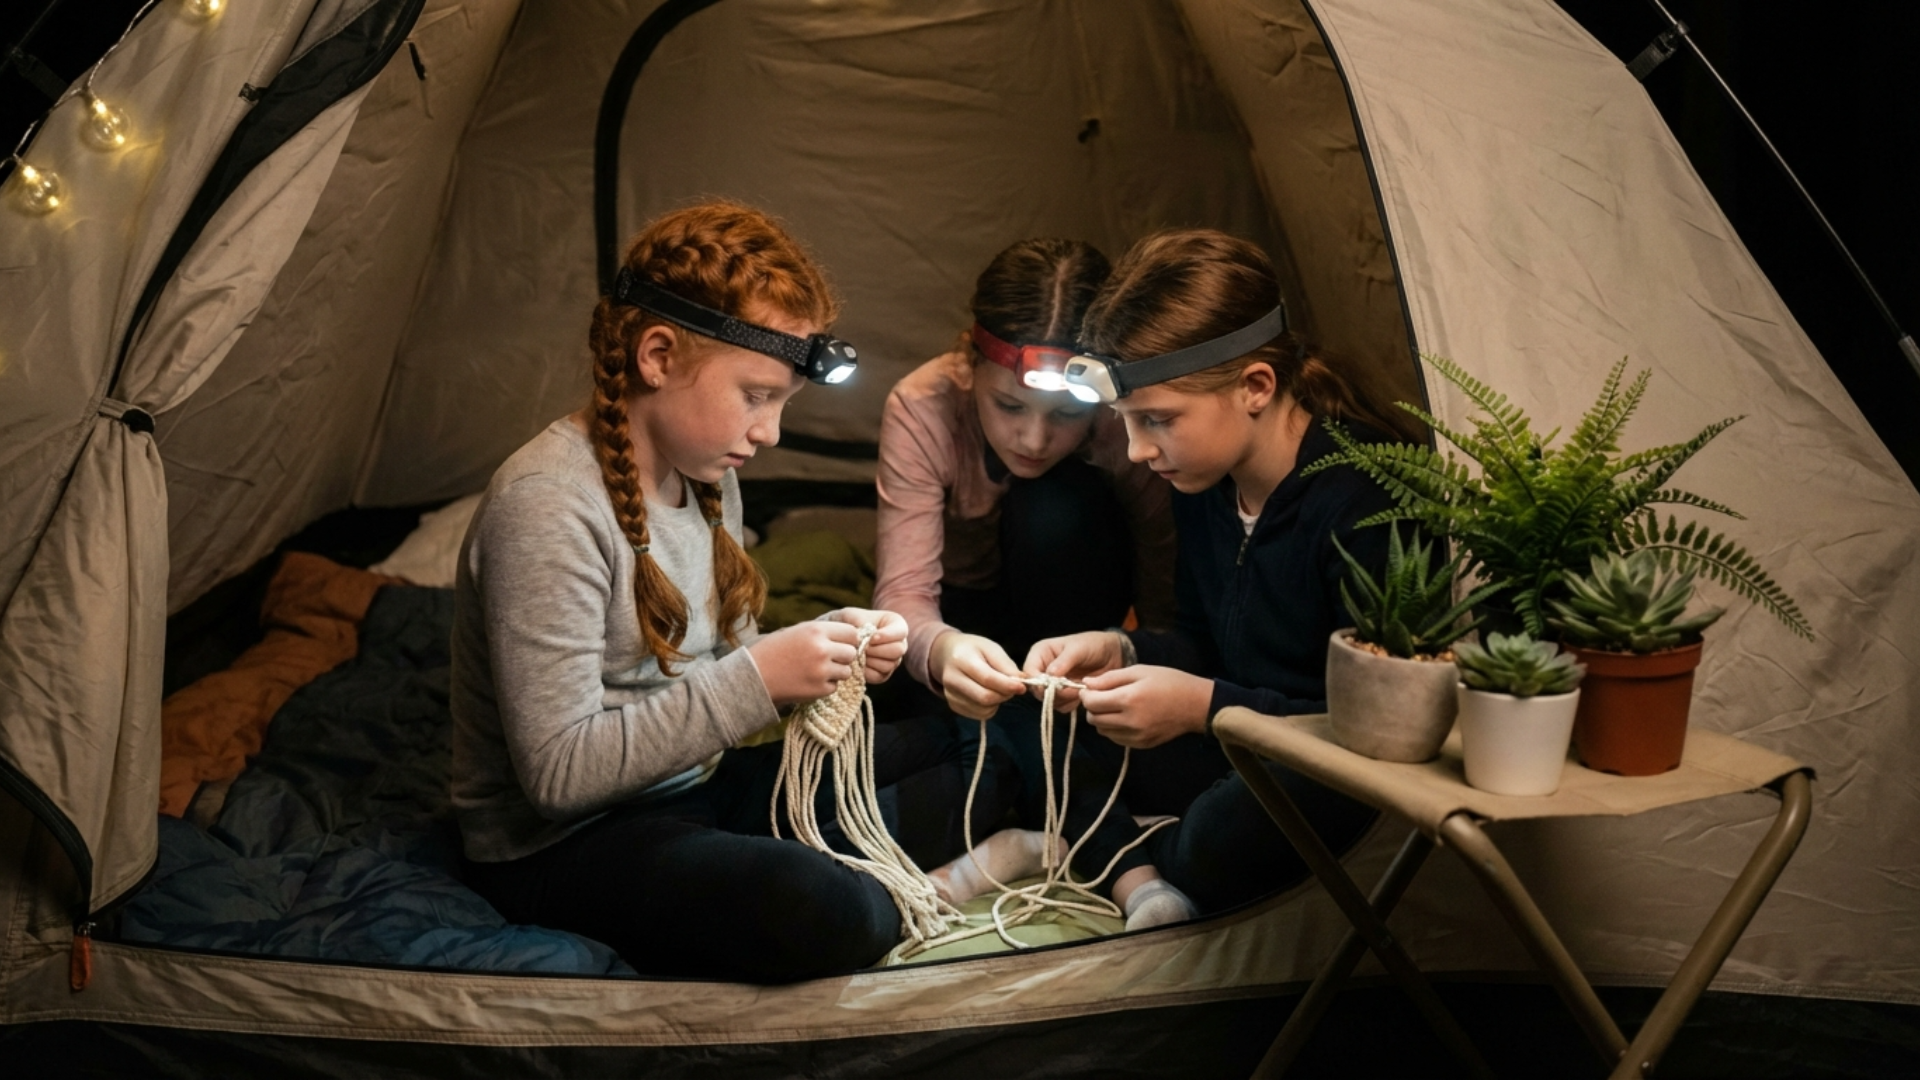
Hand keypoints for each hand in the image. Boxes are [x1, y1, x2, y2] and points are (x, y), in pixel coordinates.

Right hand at [746, 620, 860, 706]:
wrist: (754, 676)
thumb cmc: (773, 651)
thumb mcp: (797, 631)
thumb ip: (822, 632)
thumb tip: (850, 636)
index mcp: (816, 630)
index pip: (852, 633)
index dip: (847, 639)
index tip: (840, 644)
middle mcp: (822, 649)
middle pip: (852, 653)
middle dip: (843, 657)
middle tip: (828, 659)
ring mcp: (822, 671)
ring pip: (846, 672)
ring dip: (836, 672)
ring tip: (816, 670)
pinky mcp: (819, 690)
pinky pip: (834, 687)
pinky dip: (825, 686)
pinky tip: (808, 681)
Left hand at [824, 607, 907, 683]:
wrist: (840, 639)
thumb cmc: (848, 622)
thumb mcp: (849, 615)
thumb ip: (857, 619)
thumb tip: (865, 635)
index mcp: (896, 625)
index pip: (900, 631)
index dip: (887, 636)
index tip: (871, 637)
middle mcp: (899, 643)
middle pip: (898, 650)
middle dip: (877, 650)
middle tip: (862, 648)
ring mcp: (893, 660)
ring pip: (889, 664)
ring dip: (871, 660)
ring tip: (858, 654)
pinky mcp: (883, 674)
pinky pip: (879, 676)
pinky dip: (866, 671)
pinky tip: (857, 663)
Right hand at [929, 631, 1025, 720]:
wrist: (946, 654)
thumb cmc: (973, 649)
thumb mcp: (991, 648)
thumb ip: (1006, 665)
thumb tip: (1022, 682)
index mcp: (962, 659)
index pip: (987, 678)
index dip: (1007, 686)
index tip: (1022, 687)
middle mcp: (952, 679)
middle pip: (984, 698)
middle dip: (1004, 695)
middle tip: (1012, 688)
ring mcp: (950, 695)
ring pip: (983, 710)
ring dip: (998, 703)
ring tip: (998, 689)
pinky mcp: (952, 706)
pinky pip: (978, 715)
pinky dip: (989, 709)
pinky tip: (988, 695)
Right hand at [1022, 631, 1129, 710]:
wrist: (1112, 654)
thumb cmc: (1093, 645)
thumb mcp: (1079, 648)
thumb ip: (1064, 661)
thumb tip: (1050, 675)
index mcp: (1041, 654)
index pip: (1029, 672)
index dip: (1037, 682)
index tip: (1052, 687)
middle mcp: (1043, 670)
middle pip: (1037, 690)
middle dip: (1054, 692)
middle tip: (1073, 686)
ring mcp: (1053, 684)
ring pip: (1049, 701)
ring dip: (1065, 698)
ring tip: (1081, 686)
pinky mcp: (1064, 695)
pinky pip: (1061, 706)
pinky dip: (1072, 703)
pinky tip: (1082, 692)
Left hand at [1078, 665, 1213, 748]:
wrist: (1195, 704)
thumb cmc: (1169, 682)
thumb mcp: (1139, 671)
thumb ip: (1110, 678)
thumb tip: (1087, 683)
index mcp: (1129, 699)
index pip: (1091, 703)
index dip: (1085, 694)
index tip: (1089, 688)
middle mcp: (1130, 721)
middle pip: (1094, 719)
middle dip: (1092, 707)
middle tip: (1101, 696)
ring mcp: (1136, 736)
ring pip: (1103, 731)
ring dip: (1102, 718)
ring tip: (1114, 706)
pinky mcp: (1141, 745)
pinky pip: (1116, 738)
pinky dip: (1114, 728)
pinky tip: (1125, 717)